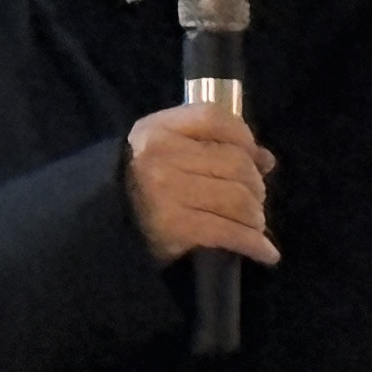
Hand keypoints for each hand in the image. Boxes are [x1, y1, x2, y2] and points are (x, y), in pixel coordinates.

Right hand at [125, 101, 279, 268]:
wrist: (105, 224)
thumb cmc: (141, 184)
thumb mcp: (164, 149)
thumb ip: (210, 144)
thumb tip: (265, 160)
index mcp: (158, 129)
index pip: (215, 119)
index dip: (245, 138)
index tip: (257, 159)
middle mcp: (162, 156)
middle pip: (236, 163)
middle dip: (256, 186)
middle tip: (254, 201)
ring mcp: (168, 191)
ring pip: (238, 199)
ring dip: (255, 216)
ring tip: (253, 224)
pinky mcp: (175, 226)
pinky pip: (229, 232)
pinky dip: (254, 244)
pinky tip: (265, 253)